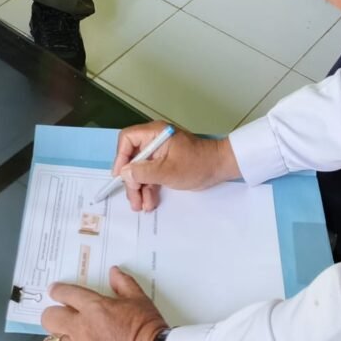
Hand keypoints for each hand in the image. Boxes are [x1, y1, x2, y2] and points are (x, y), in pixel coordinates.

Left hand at [41, 267, 166, 340]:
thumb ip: (124, 284)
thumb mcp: (139, 300)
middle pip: (49, 317)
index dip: (57, 291)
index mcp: (94, 307)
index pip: (66, 293)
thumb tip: (113, 271)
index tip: (54, 291)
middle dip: (54, 316)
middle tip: (63, 321)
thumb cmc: (148, 330)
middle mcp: (80, 328)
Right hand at [112, 122, 239, 211]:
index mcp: (155, 133)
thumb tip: (124, 173)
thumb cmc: (196, 164)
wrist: (219, 167)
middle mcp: (154, 140)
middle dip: (132, 180)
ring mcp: (159, 153)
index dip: (120, 157)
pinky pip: (151, 175)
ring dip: (139, 188)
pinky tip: (149, 202)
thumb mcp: (168, 171)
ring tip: (141, 206)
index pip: (127, 139)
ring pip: (140, 170)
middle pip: (132, 158)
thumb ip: (144, 172)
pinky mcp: (164, 164)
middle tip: (133, 200)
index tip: (120, 176)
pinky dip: (149, 188)